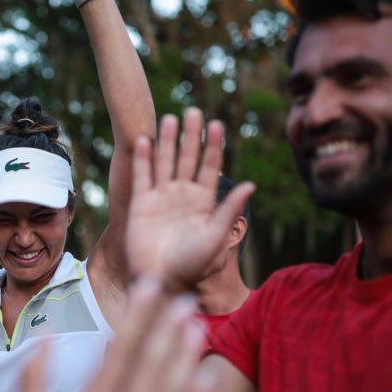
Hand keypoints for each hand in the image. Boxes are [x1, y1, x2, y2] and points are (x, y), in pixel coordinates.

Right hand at [0, 277, 218, 391]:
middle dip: (170, 326)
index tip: (150, 285)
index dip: (139, 312)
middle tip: (184, 297)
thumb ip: (36, 376)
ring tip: (197, 325)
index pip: (122, 348)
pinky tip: (205, 374)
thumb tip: (48, 336)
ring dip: (188, 355)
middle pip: (155, 363)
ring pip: (176, 391)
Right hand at [126, 108, 254, 291]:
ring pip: (165, 162)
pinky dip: (143, 159)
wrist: (161, 280)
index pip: (210, 166)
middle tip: (194, 111)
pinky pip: (142, 176)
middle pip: (187, 158)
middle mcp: (182, 195)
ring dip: (168, 141)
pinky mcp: (140, 203)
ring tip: (170, 118)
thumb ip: (229, 209)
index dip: (213, 146)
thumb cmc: (192, 265)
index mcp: (203, 202)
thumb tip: (251, 185)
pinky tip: (144, 140)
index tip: (217, 124)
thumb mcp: (215, 236)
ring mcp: (160, 198)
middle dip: (191, 136)